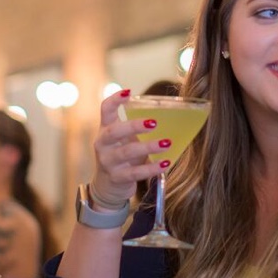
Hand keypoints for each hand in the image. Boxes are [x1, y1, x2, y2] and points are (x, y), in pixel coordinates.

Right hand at [91, 90, 170, 208]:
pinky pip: (135, 173)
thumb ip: (138, 129)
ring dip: (148, 147)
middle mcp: (102, 144)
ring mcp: (107, 162)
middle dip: (134, 126)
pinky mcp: (116, 178)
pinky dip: (151, 168)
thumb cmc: (122, 155)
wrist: (108, 186)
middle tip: (154, 122)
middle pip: (114, 132)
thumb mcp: (125, 140)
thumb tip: (174, 117)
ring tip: (167, 143)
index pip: (105, 109)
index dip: (114, 100)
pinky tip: (165, 163)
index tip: (128, 92)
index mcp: (105, 129)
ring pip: (126, 152)